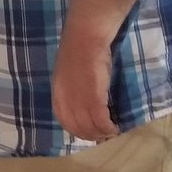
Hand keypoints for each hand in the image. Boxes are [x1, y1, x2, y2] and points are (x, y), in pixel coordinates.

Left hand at [51, 27, 118, 141]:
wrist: (86, 34)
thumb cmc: (80, 49)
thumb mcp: (68, 74)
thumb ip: (72, 91)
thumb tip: (81, 107)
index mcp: (57, 92)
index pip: (64, 120)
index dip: (77, 130)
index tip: (89, 133)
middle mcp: (64, 97)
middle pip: (77, 127)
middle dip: (91, 136)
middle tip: (104, 136)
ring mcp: (77, 96)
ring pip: (89, 126)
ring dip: (101, 134)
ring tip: (111, 132)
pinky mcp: (93, 93)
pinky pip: (100, 119)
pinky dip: (108, 127)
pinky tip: (114, 128)